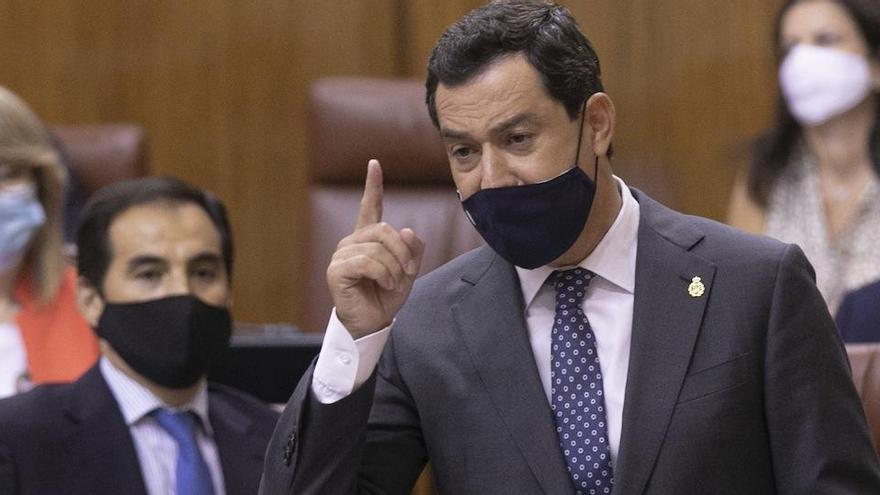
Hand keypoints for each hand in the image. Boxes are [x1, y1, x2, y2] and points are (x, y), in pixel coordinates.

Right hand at [327, 160, 424, 338]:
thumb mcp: (408, 270)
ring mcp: (342, 254)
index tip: (374, 164)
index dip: (373, 185)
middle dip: (402, 253)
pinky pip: (367, 262)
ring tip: (393, 283)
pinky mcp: (337, 269)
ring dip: (394, 269)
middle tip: (408, 273)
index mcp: (368, 238)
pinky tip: (384, 285)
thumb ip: (412, 249)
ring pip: (378, 248)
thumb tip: (407, 231)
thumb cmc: (386, 296)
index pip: (370, 207)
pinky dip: (383, 274)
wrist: (372, 322)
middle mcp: (352, 242)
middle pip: (384, 230)